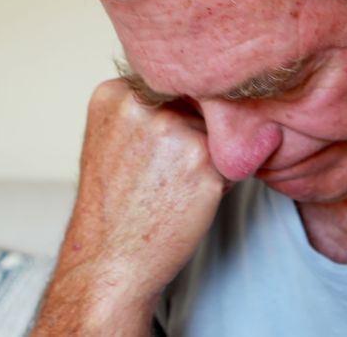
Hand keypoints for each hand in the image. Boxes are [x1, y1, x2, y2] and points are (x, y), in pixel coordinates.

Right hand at [33, 79, 225, 334]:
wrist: (111, 260)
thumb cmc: (120, 204)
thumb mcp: (120, 137)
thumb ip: (155, 105)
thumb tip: (218, 89)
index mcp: (115, 92)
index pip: (176, 86)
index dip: (177, 119)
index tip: (158, 150)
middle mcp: (141, 103)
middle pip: (201, 105)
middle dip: (198, 135)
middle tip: (166, 173)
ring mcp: (172, 129)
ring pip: (220, 130)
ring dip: (212, 156)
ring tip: (176, 185)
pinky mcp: (203, 158)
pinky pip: (235, 157)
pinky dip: (223, 179)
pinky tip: (190, 197)